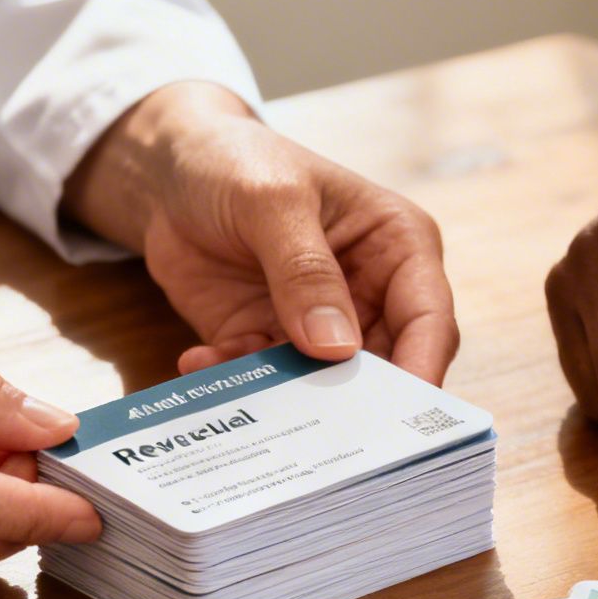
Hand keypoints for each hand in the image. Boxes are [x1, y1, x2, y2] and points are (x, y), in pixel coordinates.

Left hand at [63, 82, 457, 383]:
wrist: (169, 172)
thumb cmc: (238, 162)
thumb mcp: (273, 202)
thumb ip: (305, 272)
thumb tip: (336, 348)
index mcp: (397, 248)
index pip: (428, 319)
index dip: (422, 369)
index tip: (403, 416)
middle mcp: (369, 295)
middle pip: (385, 369)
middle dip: (357, 403)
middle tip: (329, 436)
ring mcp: (318, 326)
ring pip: (324, 387)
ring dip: (289, 399)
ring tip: (255, 402)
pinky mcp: (268, 342)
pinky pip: (263, 382)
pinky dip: (236, 380)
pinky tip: (201, 360)